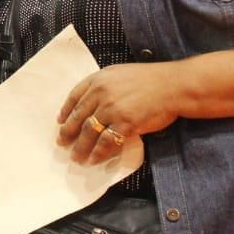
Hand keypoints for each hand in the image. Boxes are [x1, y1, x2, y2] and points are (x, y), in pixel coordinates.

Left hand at [57, 63, 181, 164]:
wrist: (174, 85)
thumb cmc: (151, 79)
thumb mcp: (120, 73)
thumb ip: (104, 85)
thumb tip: (92, 102)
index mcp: (98, 79)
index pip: (74, 97)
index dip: (65, 111)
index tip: (60, 121)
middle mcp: (101, 93)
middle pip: (78, 117)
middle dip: (67, 132)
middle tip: (61, 143)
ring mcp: (112, 109)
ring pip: (89, 132)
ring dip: (80, 147)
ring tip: (76, 157)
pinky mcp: (125, 123)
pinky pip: (106, 142)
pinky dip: (98, 153)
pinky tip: (94, 159)